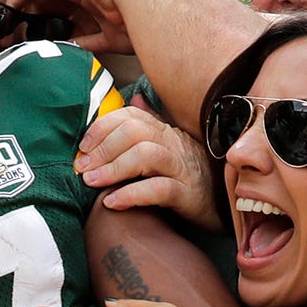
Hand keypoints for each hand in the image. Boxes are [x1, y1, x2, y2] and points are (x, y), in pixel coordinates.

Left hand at [73, 103, 218, 224]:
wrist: (224, 205)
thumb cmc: (188, 177)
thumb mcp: (168, 148)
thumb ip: (148, 126)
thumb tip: (133, 100)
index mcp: (165, 131)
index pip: (131, 117)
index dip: (102, 127)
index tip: (83, 147)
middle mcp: (174, 144)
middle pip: (135, 132)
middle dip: (104, 147)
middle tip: (82, 167)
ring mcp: (182, 168)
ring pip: (146, 155)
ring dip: (113, 168)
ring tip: (92, 182)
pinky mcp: (188, 195)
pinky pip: (160, 189)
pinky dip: (132, 194)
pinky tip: (113, 202)